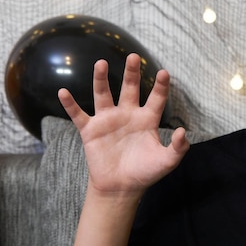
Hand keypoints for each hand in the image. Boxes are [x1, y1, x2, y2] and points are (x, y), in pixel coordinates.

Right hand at [58, 53, 188, 196]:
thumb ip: (178, 148)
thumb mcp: (167, 161)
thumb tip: (183, 131)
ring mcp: (108, 121)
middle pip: (129, 88)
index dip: (161, 86)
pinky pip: (78, 114)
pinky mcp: (90, 131)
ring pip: (103, 94)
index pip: (156, 98)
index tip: (164, 72)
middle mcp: (128, 115)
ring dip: (101, 79)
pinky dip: (70, 104)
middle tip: (133, 56)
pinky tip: (63, 92)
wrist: (121, 189)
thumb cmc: (145, 173)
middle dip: (131, 73)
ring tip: (101, 63)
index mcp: (147, 119)